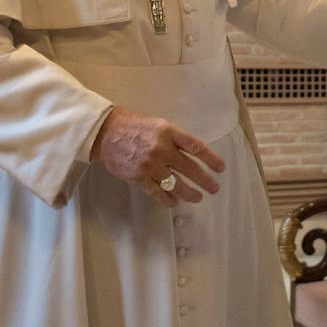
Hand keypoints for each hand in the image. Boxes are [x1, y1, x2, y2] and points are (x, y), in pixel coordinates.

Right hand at [91, 106, 225, 207]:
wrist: (106, 133)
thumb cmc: (133, 126)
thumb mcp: (158, 124)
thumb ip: (175, 138)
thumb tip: (193, 154)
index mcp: (168, 132)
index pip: (196, 147)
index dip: (210, 159)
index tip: (220, 168)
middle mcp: (161, 148)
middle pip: (189, 168)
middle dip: (205, 180)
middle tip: (214, 188)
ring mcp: (150, 164)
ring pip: (175, 184)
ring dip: (189, 193)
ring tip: (197, 197)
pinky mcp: (138, 177)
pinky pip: (158, 192)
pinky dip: (168, 199)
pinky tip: (175, 202)